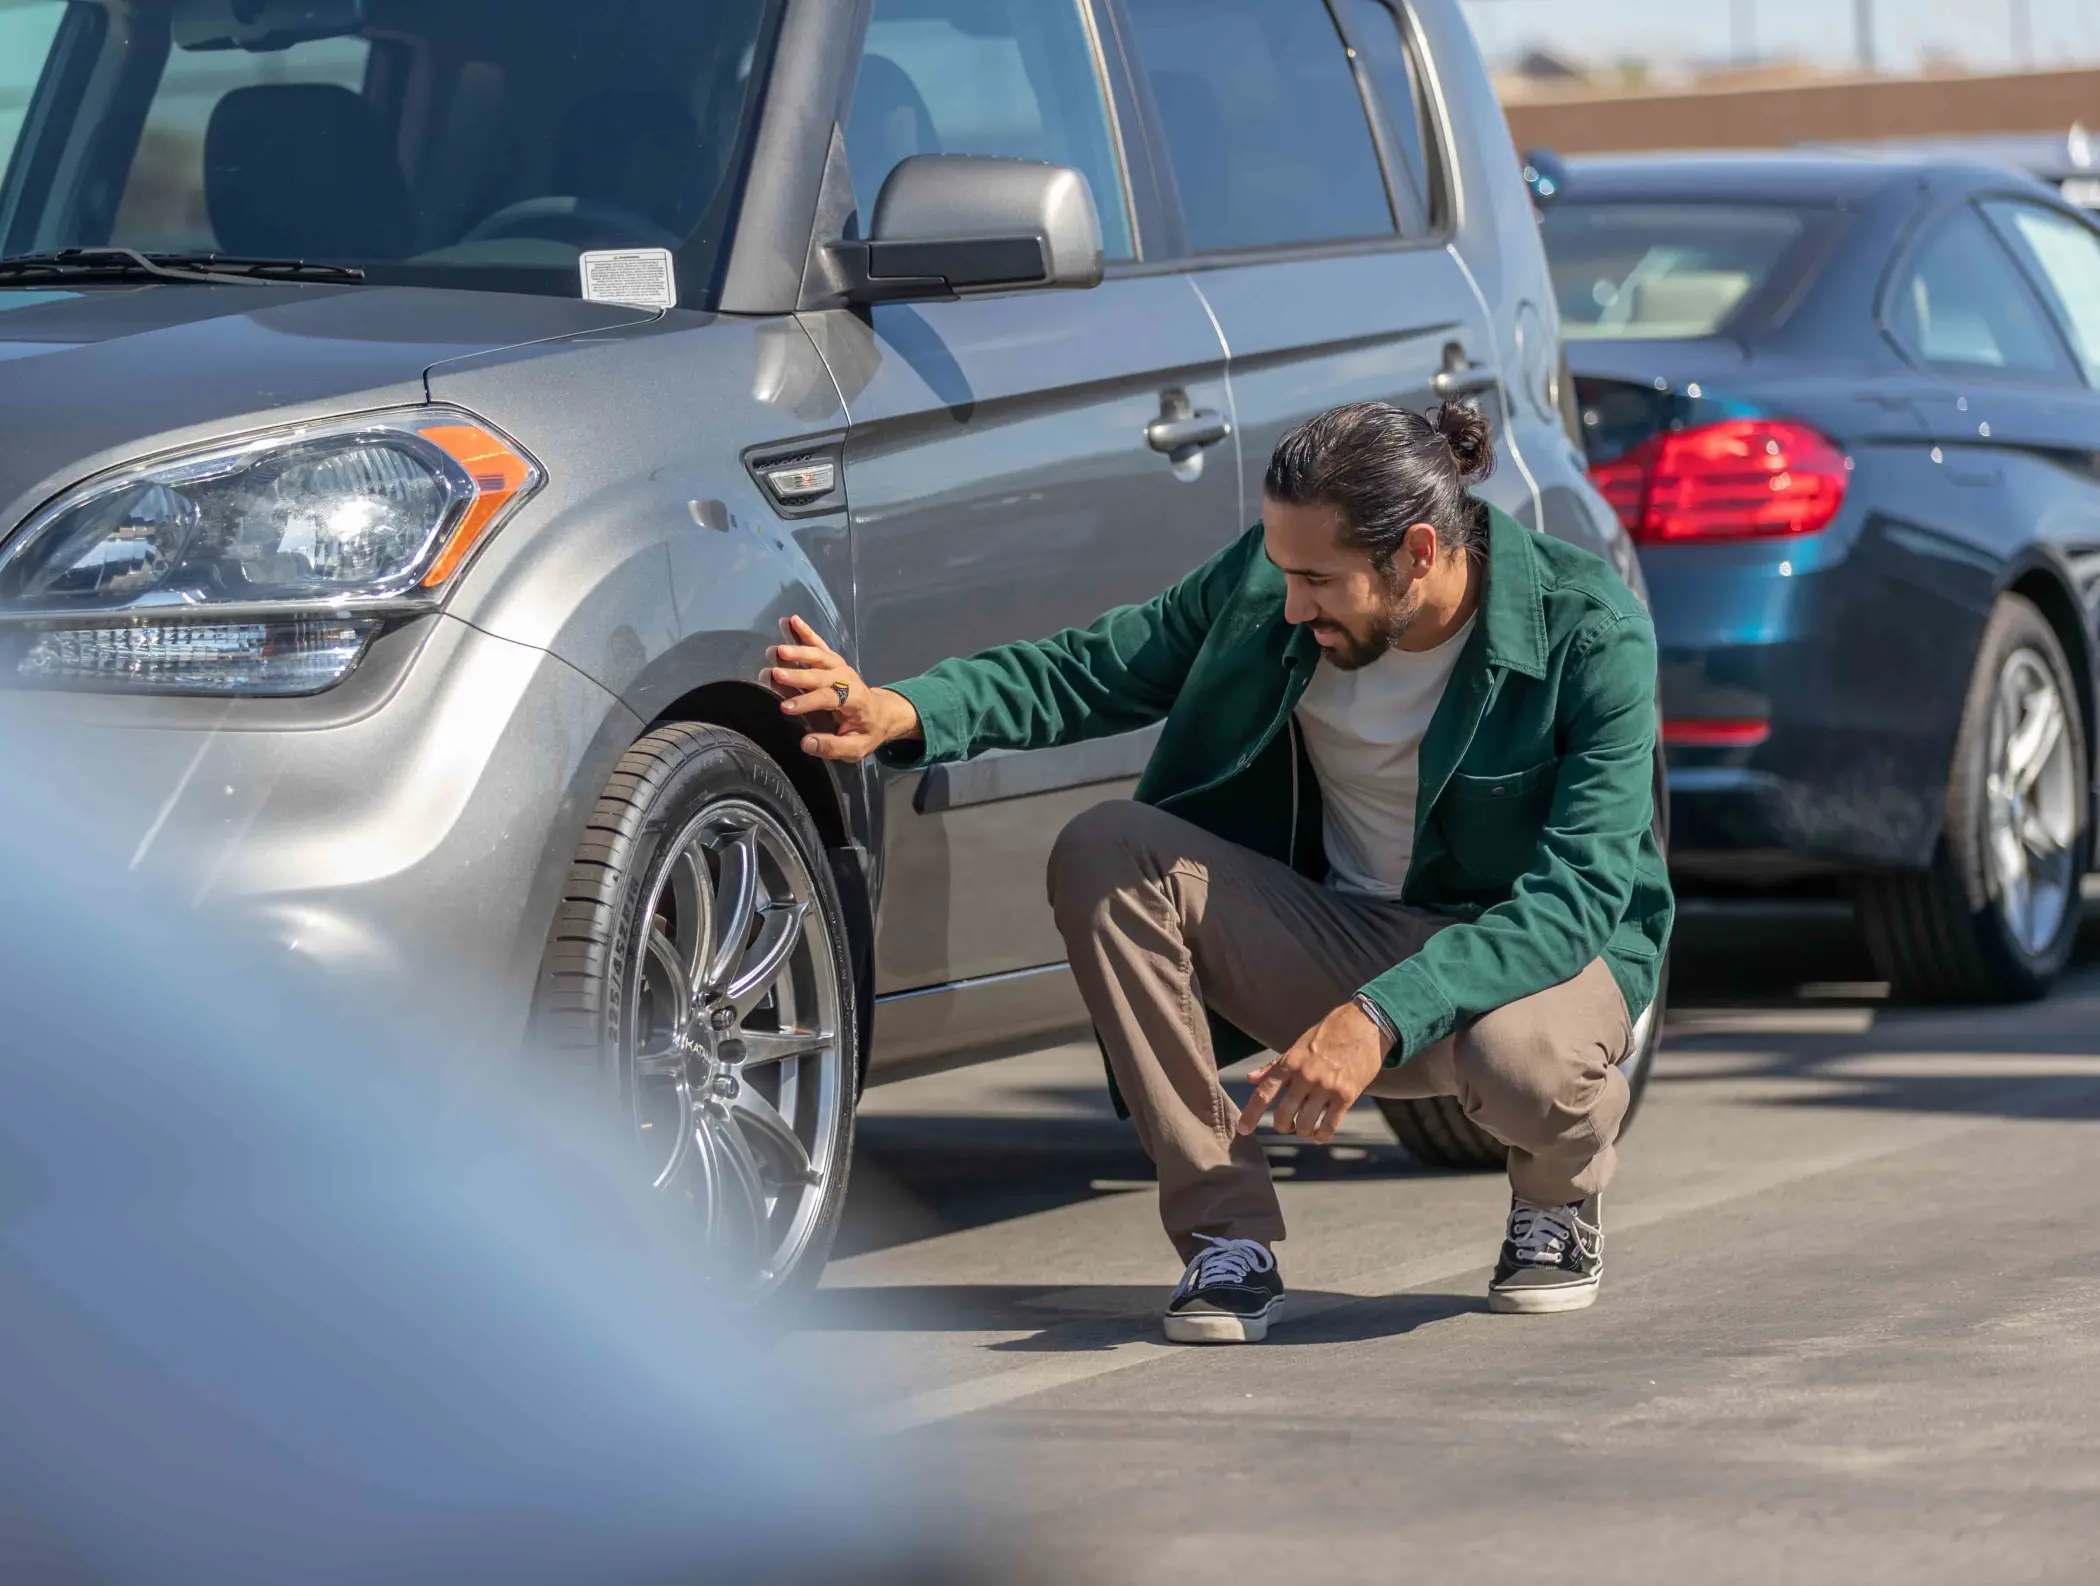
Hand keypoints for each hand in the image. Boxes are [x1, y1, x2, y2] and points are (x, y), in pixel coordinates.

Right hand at [765, 615, 921, 762]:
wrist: (882, 712)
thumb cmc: (867, 731)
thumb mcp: (857, 748)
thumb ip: (833, 747)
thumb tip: (807, 743)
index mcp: (856, 700)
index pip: (830, 698)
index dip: (808, 702)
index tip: (786, 707)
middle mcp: (848, 679)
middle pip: (821, 675)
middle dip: (797, 674)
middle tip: (774, 673)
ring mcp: (841, 667)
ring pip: (819, 656)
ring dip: (798, 652)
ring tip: (778, 650)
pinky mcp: (834, 661)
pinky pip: (820, 644)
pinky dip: (806, 632)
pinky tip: (792, 620)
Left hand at [1234, 1001, 1388, 1143]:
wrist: (1364, 1024)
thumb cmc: (1328, 1034)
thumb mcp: (1298, 1046)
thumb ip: (1274, 1066)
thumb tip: (1251, 1078)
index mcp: (1290, 1062)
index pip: (1264, 1093)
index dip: (1251, 1115)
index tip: (1243, 1129)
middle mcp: (1305, 1076)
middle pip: (1283, 1115)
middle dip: (1282, 1127)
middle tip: (1287, 1126)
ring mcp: (1327, 1087)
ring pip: (1306, 1125)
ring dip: (1303, 1132)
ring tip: (1305, 1128)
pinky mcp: (1347, 1095)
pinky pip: (1330, 1126)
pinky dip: (1322, 1135)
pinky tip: (1321, 1134)